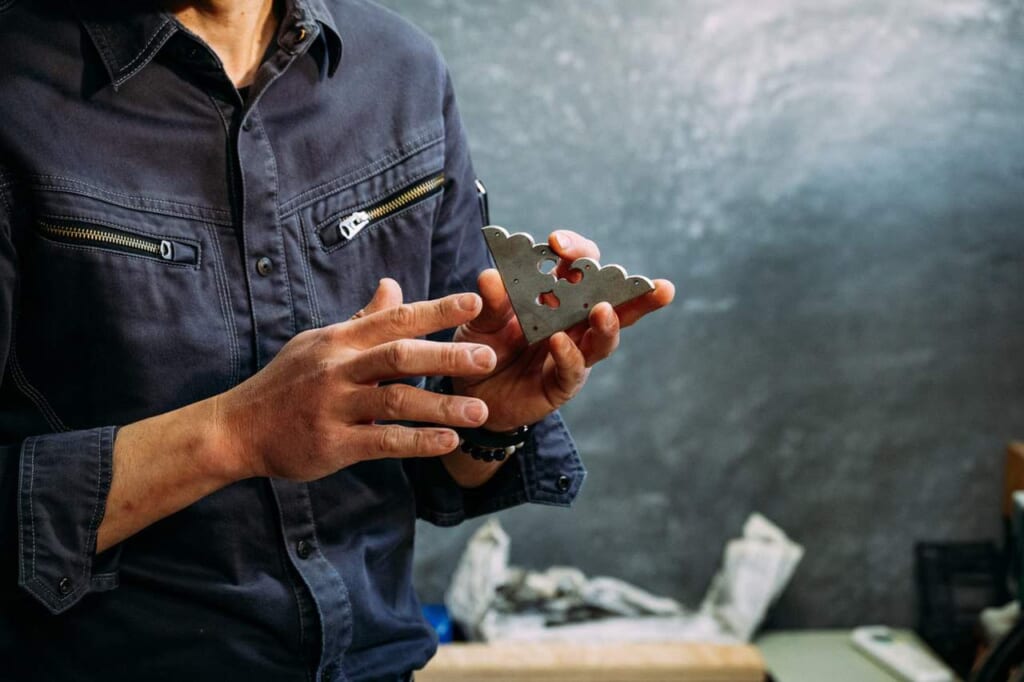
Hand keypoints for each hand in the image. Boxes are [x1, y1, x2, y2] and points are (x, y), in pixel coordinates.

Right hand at [212, 281, 495, 480]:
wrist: (238, 428)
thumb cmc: (286, 383)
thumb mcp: (321, 343)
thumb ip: (363, 320)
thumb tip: (393, 287)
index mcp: (340, 340)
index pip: (394, 318)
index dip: (436, 310)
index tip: (474, 302)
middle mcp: (338, 368)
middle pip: (400, 355)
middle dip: (447, 355)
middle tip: (487, 359)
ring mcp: (335, 406)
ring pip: (396, 400)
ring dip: (441, 405)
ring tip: (479, 412)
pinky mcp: (333, 444)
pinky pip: (383, 441)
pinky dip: (418, 442)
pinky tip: (448, 442)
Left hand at [453, 230, 674, 430]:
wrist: (470, 393)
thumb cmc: (482, 347)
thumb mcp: (481, 321)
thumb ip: (490, 302)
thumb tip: (491, 276)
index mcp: (557, 297)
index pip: (579, 267)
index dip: (576, 251)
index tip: (558, 242)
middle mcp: (573, 323)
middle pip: (612, 302)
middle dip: (633, 291)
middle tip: (648, 283)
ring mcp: (572, 353)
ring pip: (603, 338)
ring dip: (608, 324)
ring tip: (603, 309)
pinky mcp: (561, 384)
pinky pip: (572, 369)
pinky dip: (569, 354)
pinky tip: (560, 342)